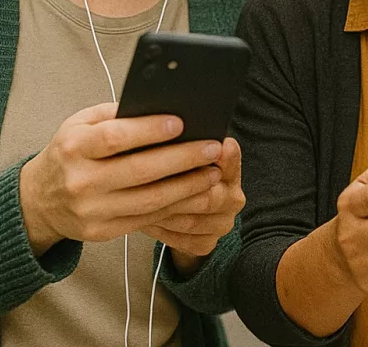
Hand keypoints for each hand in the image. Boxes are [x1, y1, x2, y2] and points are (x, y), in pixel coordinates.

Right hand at [19, 102, 223, 255]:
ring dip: (188, 186)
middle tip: (213, 148)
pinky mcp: (101, 232)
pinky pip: (146, 218)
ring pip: (149, 200)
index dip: (150, 131)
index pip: (115, 138)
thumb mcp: (79, 124)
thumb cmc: (69, 152)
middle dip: (183, 159)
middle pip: (140, 170)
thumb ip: (115, 114)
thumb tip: (160, 106)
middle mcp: (79, 180)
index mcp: (73, 146)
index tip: (181, 123)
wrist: (38, 200)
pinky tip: (195, 193)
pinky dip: (175, 206)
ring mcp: (90, 210)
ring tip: (213, 172)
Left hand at [142, 137, 245, 275]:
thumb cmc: (178, 174)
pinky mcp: (206, 243)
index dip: (222, 156)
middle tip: (146, 183)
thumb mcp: (183, 153)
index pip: (230, 161)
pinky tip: (141, 219)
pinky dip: (160, 230)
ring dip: (162, 212)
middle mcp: (233, 199)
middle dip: (177, 191)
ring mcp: (221, 224)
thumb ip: (181, 143)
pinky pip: (181, 240)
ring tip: (134, 201)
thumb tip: (161, 124)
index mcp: (231, 171)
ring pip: (190, 221)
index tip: (213, 146)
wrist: (185, 211)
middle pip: (209, 197)